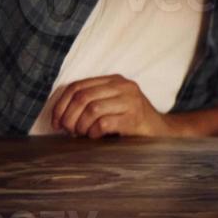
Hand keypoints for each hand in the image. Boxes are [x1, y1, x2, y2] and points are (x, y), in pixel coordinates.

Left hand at [49, 75, 173, 137]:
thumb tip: (59, 116)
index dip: (60, 105)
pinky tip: (96, 137)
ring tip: (83, 135)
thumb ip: (91, 102)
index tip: (56, 123)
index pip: (77, 86)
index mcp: (114, 80)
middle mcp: (124, 86)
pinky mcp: (135, 117)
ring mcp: (131, 100)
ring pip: (92, 108)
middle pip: (82, 96)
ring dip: (81, 126)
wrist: (161, 132)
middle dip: (69, 117)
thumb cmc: (130, 122)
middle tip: (68, 132)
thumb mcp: (111, 105)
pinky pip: (104, 123)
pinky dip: (94, 132)